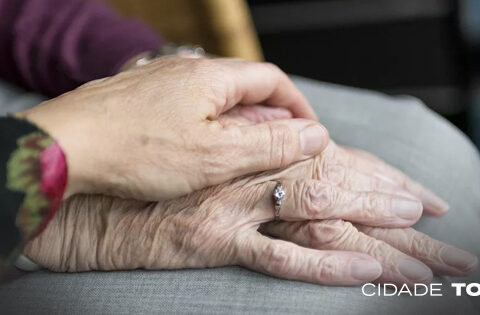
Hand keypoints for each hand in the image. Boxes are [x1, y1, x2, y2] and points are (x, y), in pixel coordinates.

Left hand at [17, 57, 326, 199]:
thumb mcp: (217, 155)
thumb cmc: (137, 150)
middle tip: (279, 150)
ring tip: (243, 155)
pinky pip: (188, 108)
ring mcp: (162, 82)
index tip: (309, 132)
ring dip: (239, 124)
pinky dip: (207, 127)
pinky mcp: (141, 99)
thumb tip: (315, 135)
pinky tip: (200, 151)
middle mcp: (188, 70)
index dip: (297, 106)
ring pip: (216, 100)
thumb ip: (270, 143)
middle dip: (270, 118)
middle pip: (245, 88)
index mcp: (212, 76)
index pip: (273, 80)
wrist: (65, 148)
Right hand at [24, 143, 474, 285]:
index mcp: (254, 151)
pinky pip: (278, 254)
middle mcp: (251, 171)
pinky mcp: (215, 238)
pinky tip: (365, 270)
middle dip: (392, 202)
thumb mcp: (208, 159)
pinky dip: (323, 264)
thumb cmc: (154, 170)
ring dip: (375, 229)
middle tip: (437, 221)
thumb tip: (290, 155)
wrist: (100, 192)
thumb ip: (250, 156)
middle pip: (338, 185)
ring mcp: (237, 205)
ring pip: (321, 212)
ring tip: (424, 252)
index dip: (378, 175)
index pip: (333, 160)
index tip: (418, 193)